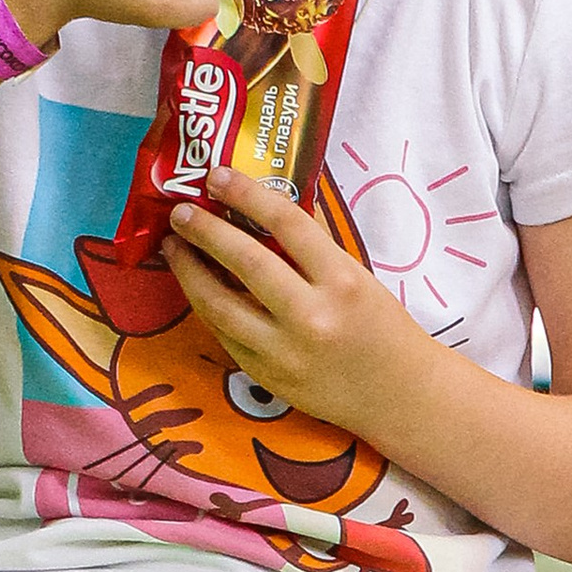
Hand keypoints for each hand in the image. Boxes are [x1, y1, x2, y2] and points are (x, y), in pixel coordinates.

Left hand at [161, 169, 433, 438]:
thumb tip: (266, 199)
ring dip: (188, 271)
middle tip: (180, 211)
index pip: (286, 222)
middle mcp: (311, 317)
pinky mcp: (268, 378)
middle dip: (204, 230)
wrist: (398, 395)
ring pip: (219, 304)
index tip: (217, 176)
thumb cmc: (381, 328)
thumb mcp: (359, 276)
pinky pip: (224, 335)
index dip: (246, 193)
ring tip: (174, 247)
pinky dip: (206, 307)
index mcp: (342, 281)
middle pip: (244, 261)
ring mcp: (285, 352)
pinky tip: (197, 287)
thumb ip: (314, 243)